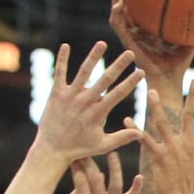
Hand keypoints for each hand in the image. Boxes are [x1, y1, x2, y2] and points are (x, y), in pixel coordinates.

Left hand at [33, 42, 141, 162]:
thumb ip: (121, 138)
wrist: (52, 150)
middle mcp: (84, 103)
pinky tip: (65, 45)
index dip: (131, 83)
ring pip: (83, 73)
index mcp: (97, 114)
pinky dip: (62, 60)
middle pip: (105, 80)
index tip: (141, 72)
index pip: (118, 94)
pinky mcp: (56, 94)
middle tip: (130, 53)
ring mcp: (70, 97)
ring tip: (102, 43)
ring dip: (93, 57)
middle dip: (118, 66)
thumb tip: (140, 133)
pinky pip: (59, 74)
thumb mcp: (102, 146)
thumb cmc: (78, 148)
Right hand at [66, 153, 143, 193]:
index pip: (80, 182)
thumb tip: (85, 171)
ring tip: (112, 153)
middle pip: (96, 180)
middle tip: (87, 150)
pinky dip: (137, 187)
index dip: (77, 167)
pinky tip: (140, 176)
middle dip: (90, 163)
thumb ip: (77, 192)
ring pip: (115, 185)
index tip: (74, 155)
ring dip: (115, 168)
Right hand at [109, 0, 193, 92]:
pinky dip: (117, 14)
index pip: (139, 10)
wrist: (168, 82)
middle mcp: (137, 33)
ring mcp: (131, 39)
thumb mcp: (189, 44)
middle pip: (126, 9)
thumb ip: (193, 30)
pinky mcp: (128, 44)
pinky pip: (118, 27)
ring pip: (117, 15)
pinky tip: (120, 3)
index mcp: (148, 32)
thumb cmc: (178, 67)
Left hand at [128, 83, 193, 193]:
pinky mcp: (158, 157)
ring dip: (156, 107)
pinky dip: (135, 130)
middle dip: (192, 96)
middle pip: (189, 115)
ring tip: (152, 92)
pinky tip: (127, 120)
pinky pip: (144, 140)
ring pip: (163, 122)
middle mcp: (187, 144)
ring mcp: (172, 149)